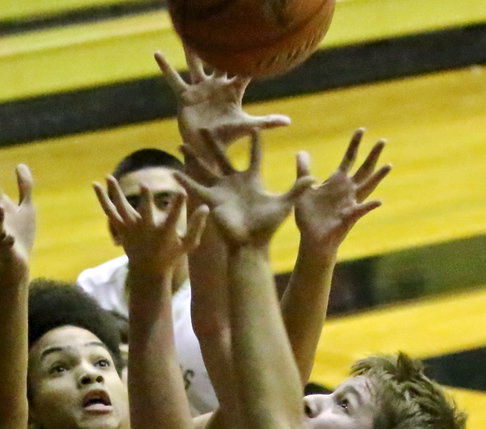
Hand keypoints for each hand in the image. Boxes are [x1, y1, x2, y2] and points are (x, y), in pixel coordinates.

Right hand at [0, 160, 34, 264]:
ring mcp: (1, 234)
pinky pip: (6, 244)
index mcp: (2, 208)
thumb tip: (20, 164)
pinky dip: (8, 240)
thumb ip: (24, 187)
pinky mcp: (7, 249)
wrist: (19, 262)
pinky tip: (11, 237)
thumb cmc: (20, 234)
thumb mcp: (26, 207)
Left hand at [93, 174, 207, 274]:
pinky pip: (110, 212)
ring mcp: (132, 229)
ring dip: (115, 193)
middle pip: (145, 213)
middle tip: (145, 186)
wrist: (148, 271)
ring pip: (122, 209)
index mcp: (164, 233)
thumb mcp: (187, 245)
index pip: (173, 217)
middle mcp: (147, 230)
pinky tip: (96, 184)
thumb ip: (197, 227)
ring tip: (109, 177)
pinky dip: (102, 199)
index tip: (183, 193)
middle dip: (146, 201)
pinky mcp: (122, 228)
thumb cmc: (170, 255)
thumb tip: (206, 207)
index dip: (178, 205)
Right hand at [155, 48, 289, 148]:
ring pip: (195, 66)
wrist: (206, 151)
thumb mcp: (247, 127)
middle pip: (218, 62)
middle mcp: (216, 87)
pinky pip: (173, 80)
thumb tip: (288, 121)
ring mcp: (200, 90)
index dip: (247, 58)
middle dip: (218, 48)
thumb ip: (266, 122)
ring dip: (191, 52)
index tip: (252, 39)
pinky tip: (157, 54)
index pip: (242, 71)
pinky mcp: (185, 97)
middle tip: (220, 29)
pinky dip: (165, 68)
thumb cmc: (228, 139)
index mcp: (232, 92)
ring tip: (188, 35)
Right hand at [180, 130, 313, 247]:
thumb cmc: (268, 227)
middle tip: (206, 126)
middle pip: (222, 156)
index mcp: (252, 179)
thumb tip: (313, 177)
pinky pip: (196, 188)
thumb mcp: (285, 204)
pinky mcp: (212, 201)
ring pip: (205, 168)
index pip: (254, 155)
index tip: (254, 126)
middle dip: (214, 142)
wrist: (251, 245)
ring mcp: (221, 190)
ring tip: (181, 143)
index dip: (254, 141)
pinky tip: (172, 172)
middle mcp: (234, 182)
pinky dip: (184, 181)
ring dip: (193, 156)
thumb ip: (297, 189)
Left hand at [294, 129, 390, 254]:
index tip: (361, 130)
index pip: (349, 159)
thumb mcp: (303, 190)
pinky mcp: (349, 217)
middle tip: (383, 140)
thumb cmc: (308, 217)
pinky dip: (369, 206)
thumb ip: (303, 171)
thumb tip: (301, 151)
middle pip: (363, 169)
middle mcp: (347, 190)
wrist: (311, 240)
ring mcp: (350, 203)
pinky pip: (361, 210)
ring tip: (389, 165)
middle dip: (373, 155)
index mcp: (337, 182)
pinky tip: (379, 201)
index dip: (355, 144)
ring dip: (378, 177)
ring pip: (367, 187)